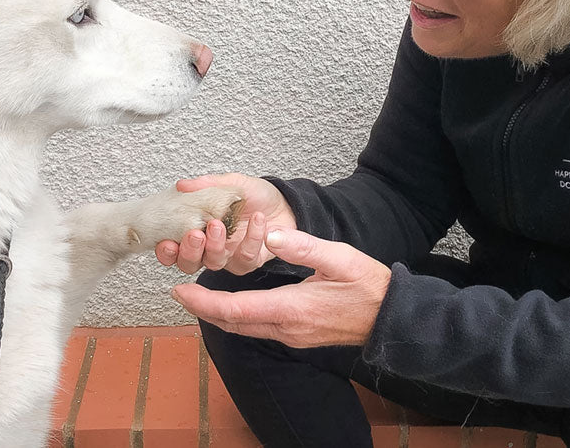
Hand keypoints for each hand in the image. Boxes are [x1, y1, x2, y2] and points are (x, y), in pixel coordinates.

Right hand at [155, 173, 296, 274]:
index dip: (166, 251)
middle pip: (189, 263)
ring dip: (214, 246)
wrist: (283, 203)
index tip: (166, 242)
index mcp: (198, 230)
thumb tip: (182, 184)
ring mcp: (229, 257)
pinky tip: (257, 221)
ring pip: (214, 264)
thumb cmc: (253, 196)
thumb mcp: (230, 183)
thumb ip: (206, 184)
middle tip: (195, 234)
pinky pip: (246, 257)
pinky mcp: (250, 261)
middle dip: (189, 251)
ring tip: (219, 225)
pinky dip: (251, 239)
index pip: (173, 249)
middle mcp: (210, 248)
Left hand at [170, 228, 391, 347]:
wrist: (390, 318)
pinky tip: (232, 303)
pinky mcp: (296, 335)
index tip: (179, 290)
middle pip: (232, 323)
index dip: (203, 302)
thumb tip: (269, 234)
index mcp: (292, 309)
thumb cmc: (368, 286)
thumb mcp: (339, 258)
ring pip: (243, 328)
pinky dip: (237, 317)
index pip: (235, 309)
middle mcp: (286, 328)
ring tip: (198, 296)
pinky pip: (257, 328)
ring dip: (218, 314)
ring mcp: (291, 336)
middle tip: (179, 292)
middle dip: (202, 309)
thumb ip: (303, 246)